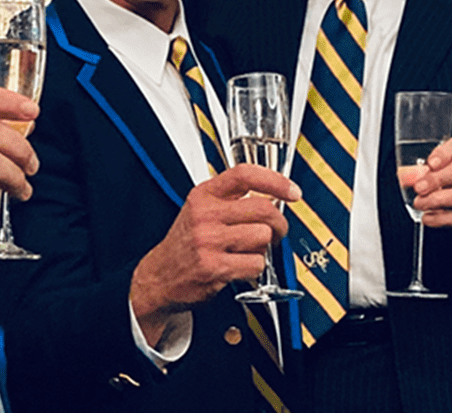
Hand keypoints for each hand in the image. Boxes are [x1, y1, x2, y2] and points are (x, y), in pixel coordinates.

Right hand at [129, 164, 300, 344]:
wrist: (160, 277)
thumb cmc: (185, 244)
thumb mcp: (200, 210)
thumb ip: (231, 200)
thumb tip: (273, 196)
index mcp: (203, 195)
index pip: (244, 175)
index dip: (275, 181)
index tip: (292, 191)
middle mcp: (205, 214)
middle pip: (263, 209)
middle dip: (279, 223)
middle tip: (277, 231)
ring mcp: (208, 241)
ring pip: (263, 237)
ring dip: (264, 248)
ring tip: (249, 251)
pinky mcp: (214, 266)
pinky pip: (256, 263)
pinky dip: (254, 268)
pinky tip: (239, 266)